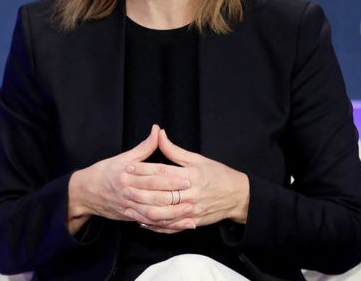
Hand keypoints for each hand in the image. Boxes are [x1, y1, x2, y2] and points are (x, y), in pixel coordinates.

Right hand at [65, 125, 191, 233]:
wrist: (85, 192)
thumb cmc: (104, 171)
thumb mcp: (122, 157)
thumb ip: (144, 146)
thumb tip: (157, 130)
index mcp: (127, 173)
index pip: (152, 175)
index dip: (170, 178)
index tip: (187, 178)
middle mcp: (127, 190)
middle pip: (154, 194)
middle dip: (174, 195)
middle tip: (192, 194)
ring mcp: (127, 205)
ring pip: (152, 212)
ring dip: (171, 213)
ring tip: (188, 211)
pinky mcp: (128, 216)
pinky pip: (147, 222)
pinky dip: (161, 224)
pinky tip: (175, 223)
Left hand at [121, 128, 248, 233]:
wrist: (238, 196)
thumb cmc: (217, 174)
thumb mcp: (198, 159)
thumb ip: (175, 150)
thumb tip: (159, 134)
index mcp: (192, 175)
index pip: (163, 173)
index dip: (144, 170)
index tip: (129, 167)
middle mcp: (191, 194)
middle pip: (160, 194)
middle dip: (140, 191)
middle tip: (123, 187)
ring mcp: (192, 210)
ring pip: (163, 214)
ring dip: (144, 211)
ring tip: (129, 206)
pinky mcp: (192, 222)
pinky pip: (171, 226)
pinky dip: (156, 225)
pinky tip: (143, 221)